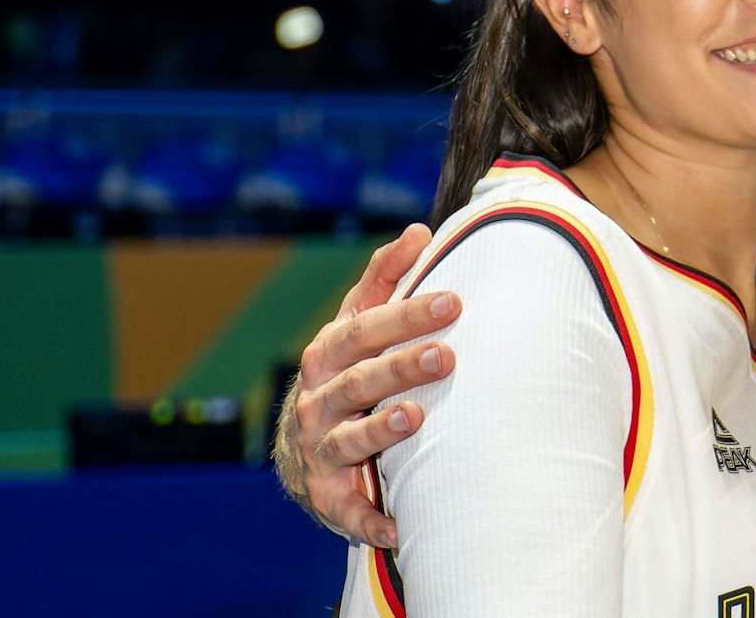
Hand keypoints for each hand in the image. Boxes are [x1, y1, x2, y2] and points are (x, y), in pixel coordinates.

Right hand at [272, 224, 459, 545]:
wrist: (301, 447)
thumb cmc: (346, 370)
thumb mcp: (356, 323)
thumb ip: (386, 278)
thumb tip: (420, 230)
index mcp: (328, 355)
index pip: (366, 329)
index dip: (407, 314)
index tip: (454, 300)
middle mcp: (320, 402)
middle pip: (359, 381)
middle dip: (401, 366)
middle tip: (446, 354)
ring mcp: (320, 451)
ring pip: (349, 440)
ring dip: (381, 432)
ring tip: (415, 417)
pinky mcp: (329, 498)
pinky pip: (350, 512)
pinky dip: (372, 520)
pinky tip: (402, 525)